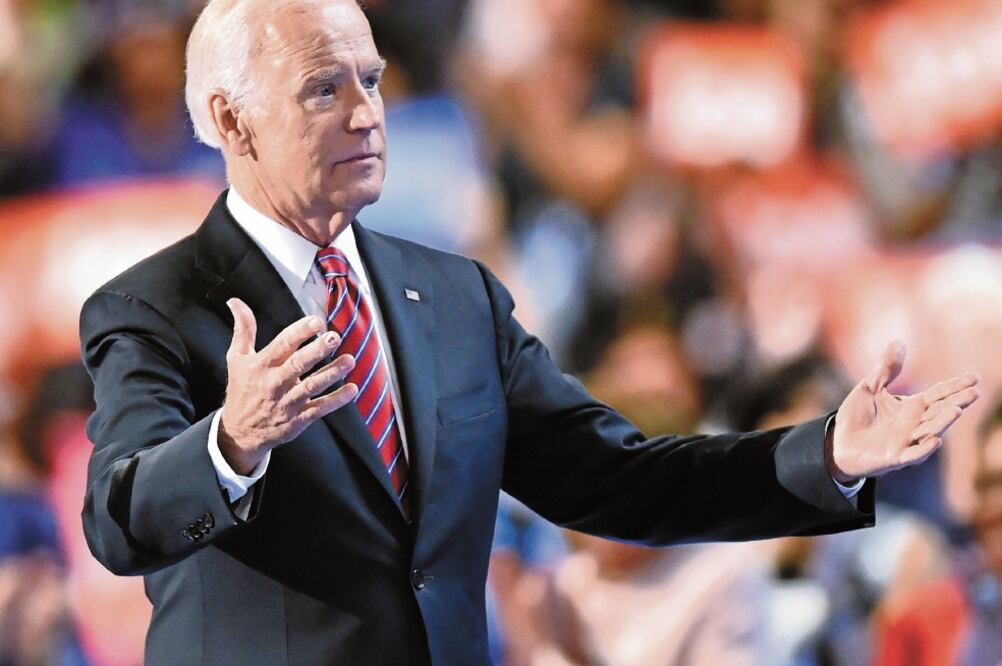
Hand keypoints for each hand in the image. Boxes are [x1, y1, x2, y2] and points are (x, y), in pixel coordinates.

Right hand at [219, 298, 357, 473]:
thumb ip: (243, 329)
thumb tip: (236, 301)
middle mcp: (275, 383)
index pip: (282, 344)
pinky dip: (336, 400)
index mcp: (262, 365)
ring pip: (312, 386)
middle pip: (298, 364)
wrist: (239, 432)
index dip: (300, 332)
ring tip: (349, 360)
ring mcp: (288, 402)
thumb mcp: (237, 358)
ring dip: (331, 373)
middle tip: (334, 337)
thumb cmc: (242, 389)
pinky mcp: (298, 419)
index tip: (317, 321)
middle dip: (317, 350)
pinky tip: (352, 389)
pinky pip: (319, 408)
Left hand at [829, 340, 979, 482]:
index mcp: (911, 407)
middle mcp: (914, 424)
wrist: (837, 443)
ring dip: (943, 422)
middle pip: (939, 412)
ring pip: (930, 431)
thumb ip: (885, 369)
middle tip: (974, 393)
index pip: (938, 394)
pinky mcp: (894, 457)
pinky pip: (913, 454)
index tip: (974, 378)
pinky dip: (924, 449)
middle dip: (957, 403)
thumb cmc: (856, 416)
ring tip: (956, 410)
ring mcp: (906, 441)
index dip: (955, 386)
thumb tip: (899, 342)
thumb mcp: (869, 387)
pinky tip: (935, 440)